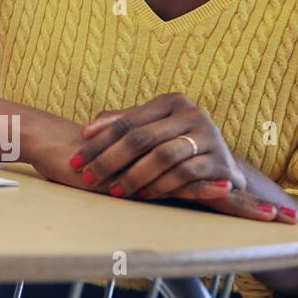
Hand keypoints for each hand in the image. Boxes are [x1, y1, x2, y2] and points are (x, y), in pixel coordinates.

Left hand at [73, 93, 297, 223]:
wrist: (220, 166)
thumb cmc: (173, 145)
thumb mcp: (149, 130)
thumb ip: (119, 125)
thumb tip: (87, 130)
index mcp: (171, 102)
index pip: (127, 123)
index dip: (98, 142)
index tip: (76, 160)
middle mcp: (193, 114)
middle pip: (141, 138)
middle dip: (110, 160)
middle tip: (88, 178)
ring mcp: (210, 137)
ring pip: (163, 156)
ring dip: (134, 176)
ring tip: (114, 190)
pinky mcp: (222, 163)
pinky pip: (185, 174)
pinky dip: (161, 185)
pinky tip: (142, 194)